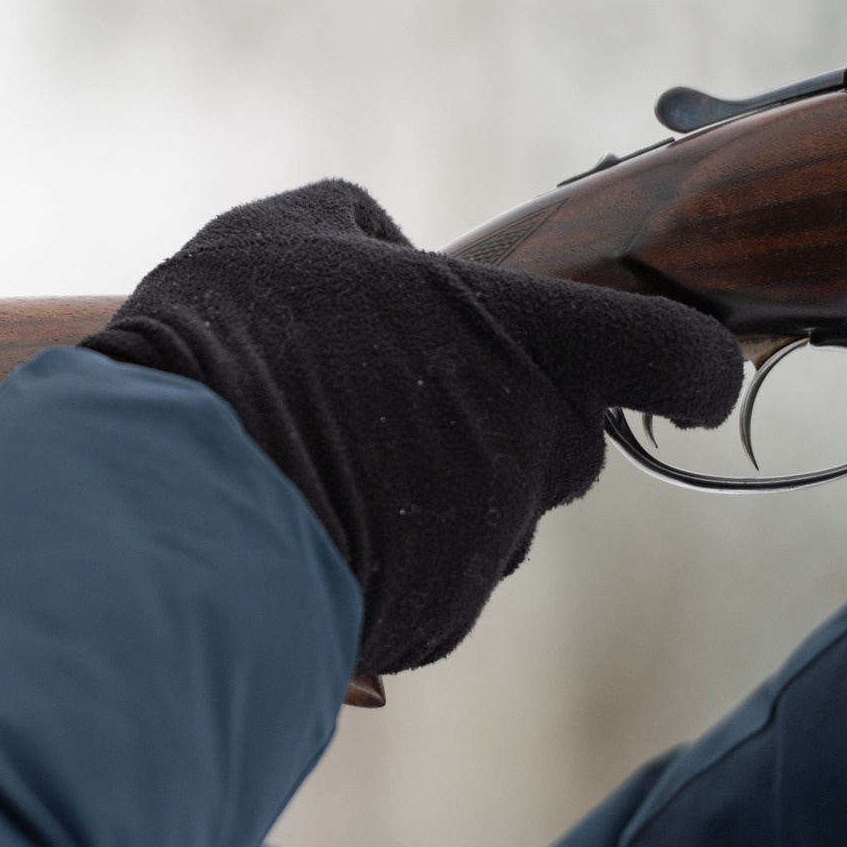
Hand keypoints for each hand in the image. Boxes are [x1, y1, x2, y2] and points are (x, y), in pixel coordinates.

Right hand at [81, 180, 741, 676]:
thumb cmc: (225, 344)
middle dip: (501, 423)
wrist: (160, 498)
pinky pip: (433, 584)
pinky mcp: (434, 622)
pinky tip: (300, 530)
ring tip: (319, 467)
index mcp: (521, 339)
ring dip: (434, 493)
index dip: (686, 367)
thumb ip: (359, 223)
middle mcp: (529, 448)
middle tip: (391, 403)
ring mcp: (487, 544)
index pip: (680, 359)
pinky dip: (386, 562)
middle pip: (567, 441)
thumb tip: (386, 247)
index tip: (667, 375)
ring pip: (493, 515)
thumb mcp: (277, 231)